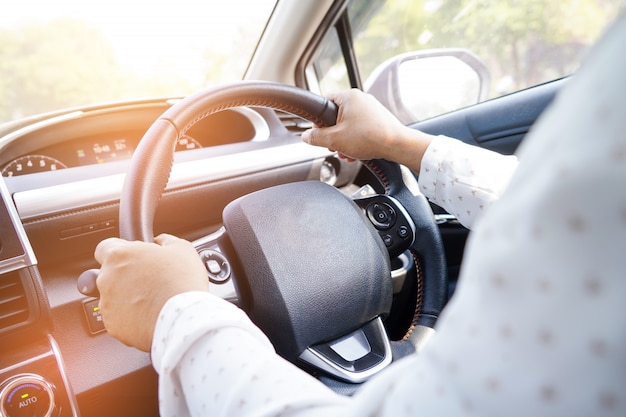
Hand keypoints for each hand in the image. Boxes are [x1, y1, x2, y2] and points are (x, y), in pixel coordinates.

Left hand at [94, 234, 208, 350]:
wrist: (184, 319)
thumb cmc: (182, 283)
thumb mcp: (181, 248)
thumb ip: (163, 240)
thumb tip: (159, 242)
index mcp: (119, 256)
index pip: (105, 247)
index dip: (121, 251)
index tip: (132, 256)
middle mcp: (107, 279)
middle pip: (110, 273)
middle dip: (127, 275)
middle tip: (150, 279)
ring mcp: (107, 304)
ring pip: (113, 296)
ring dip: (128, 296)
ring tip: (153, 299)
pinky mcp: (113, 325)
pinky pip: (119, 317)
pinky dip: (131, 316)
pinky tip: (150, 313)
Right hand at [301, 89, 434, 171]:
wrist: (397, 145)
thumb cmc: (370, 137)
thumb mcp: (335, 140)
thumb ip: (316, 138)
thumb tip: (306, 137)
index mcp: (348, 96)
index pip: (324, 101)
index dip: (317, 120)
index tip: (317, 132)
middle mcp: (360, 99)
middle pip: (336, 116)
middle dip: (333, 135)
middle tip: (334, 146)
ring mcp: (371, 109)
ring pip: (349, 124)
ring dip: (344, 140)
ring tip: (347, 152)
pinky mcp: (378, 119)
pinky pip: (361, 128)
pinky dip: (356, 140)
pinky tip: (357, 152)